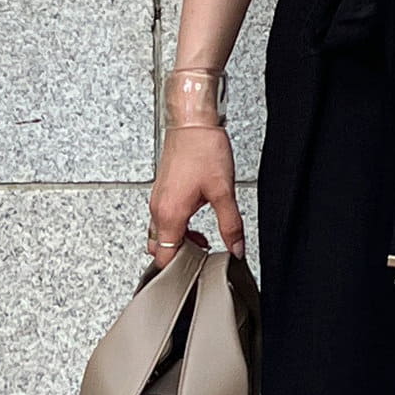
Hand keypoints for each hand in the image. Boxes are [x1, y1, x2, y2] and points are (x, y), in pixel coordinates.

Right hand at [147, 125, 246, 267]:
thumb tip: (237, 248)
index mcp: (169, 214)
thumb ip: (231, 225)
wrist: (192, 123)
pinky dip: (177, 227)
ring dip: (180, 241)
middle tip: (204, 256)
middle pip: (160, 248)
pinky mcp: (162, 191)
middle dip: (179, 257)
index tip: (199, 271)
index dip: (180, 270)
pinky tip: (196, 221)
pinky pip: (163, 219)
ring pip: (161, 234)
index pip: (164, 257)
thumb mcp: (223, 192)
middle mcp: (158, 209)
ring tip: (204, 240)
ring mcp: (158, 199)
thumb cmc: (203, 149)